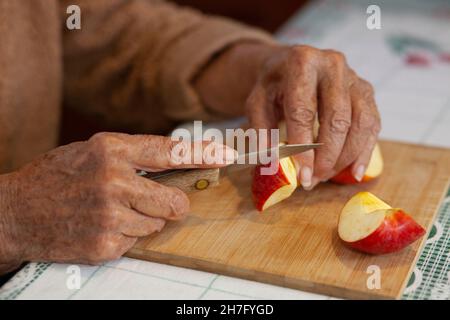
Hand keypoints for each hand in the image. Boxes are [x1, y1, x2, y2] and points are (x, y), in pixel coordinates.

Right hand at [0, 133, 235, 267]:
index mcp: (111, 150)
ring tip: (111, 212)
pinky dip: (124, 236)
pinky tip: (100, 227)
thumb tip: (178, 164)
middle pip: (175, 202)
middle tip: (153, 202)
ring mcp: (109, 216)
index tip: (227, 155)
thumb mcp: (94, 151)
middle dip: (171, 205)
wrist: (15, 211)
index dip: (203, 154)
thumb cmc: (58, 176)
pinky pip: (135, 242)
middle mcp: (113, 181)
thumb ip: (134, 156)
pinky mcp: (104, 245)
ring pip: (156, 225)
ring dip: (141, 220)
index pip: (170, 151)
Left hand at [244, 45, 380, 188]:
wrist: (290, 64)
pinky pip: (373, 124)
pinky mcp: (366, 90)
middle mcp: (333, 65)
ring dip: (345, 157)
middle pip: (337, 118)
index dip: (303, 146)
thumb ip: (261, 129)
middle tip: (313, 180)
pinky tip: (354, 172)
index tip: (302, 174)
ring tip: (325, 176)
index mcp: (302, 62)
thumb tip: (272, 161)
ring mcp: (354, 77)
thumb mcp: (257, 102)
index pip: (304, 110)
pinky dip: (365, 151)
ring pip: (360, 123)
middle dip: (327, 156)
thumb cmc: (273, 86)